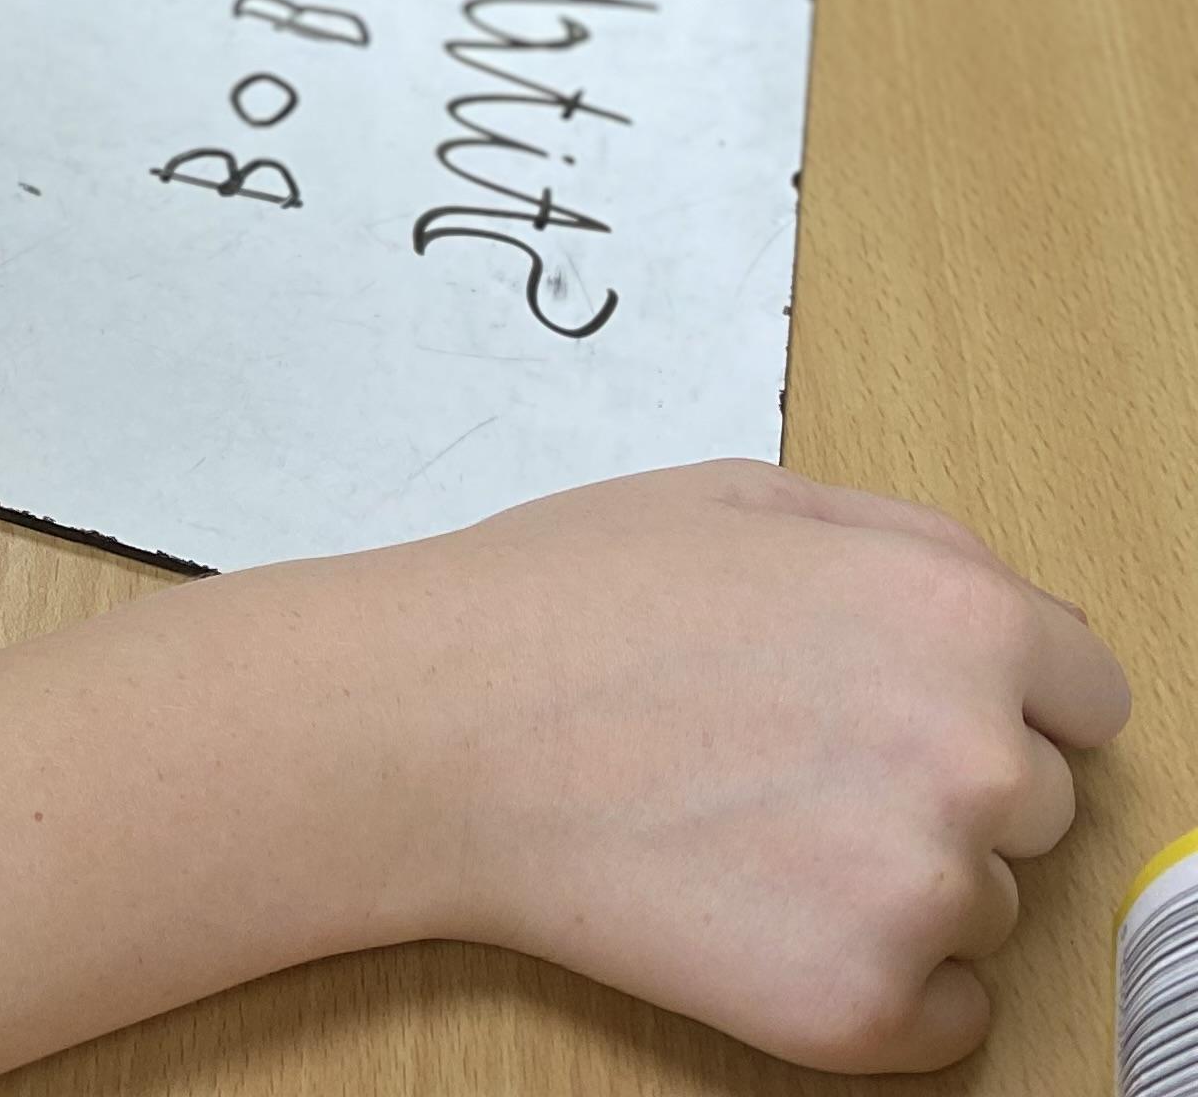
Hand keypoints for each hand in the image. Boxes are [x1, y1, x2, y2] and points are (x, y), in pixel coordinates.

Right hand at [363, 461, 1129, 1072]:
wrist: (429, 729)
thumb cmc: (562, 601)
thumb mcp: (744, 500)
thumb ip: (913, 545)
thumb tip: (1029, 622)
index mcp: (961, 619)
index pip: (1085, 694)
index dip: (988, 695)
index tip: (897, 711)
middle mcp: (973, 757)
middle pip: (1031, 802)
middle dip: (930, 782)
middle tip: (781, 758)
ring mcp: (923, 892)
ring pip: (986, 906)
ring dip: (895, 879)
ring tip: (743, 825)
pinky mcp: (860, 1004)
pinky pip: (946, 1015)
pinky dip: (872, 980)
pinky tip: (758, 910)